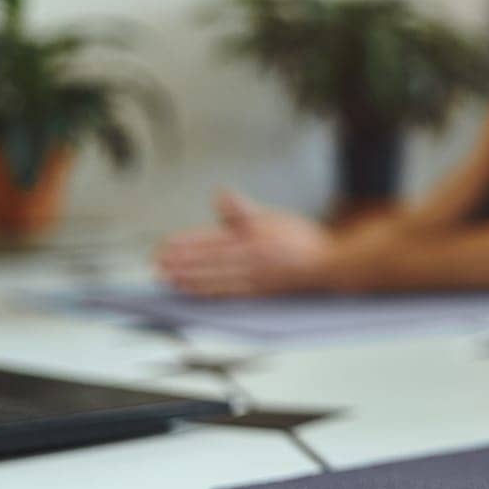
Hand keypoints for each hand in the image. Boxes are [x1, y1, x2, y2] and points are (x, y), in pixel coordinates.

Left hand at [156, 190, 332, 295]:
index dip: (185, 243)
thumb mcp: (273, 217)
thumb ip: (242, 210)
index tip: (165, 246)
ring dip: (190, 279)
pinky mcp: (260, 292)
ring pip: (215, 279)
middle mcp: (251, 260)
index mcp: (251, 238)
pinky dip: (209, 293)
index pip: (211, 240)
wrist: (331, 266)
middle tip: (158, 266)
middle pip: (209, 262)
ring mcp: (255, 278)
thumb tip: (221, 196)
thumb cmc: (303, 242)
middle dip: (181, 264)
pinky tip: (197, 293)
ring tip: (170, 279)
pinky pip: (229, 292)